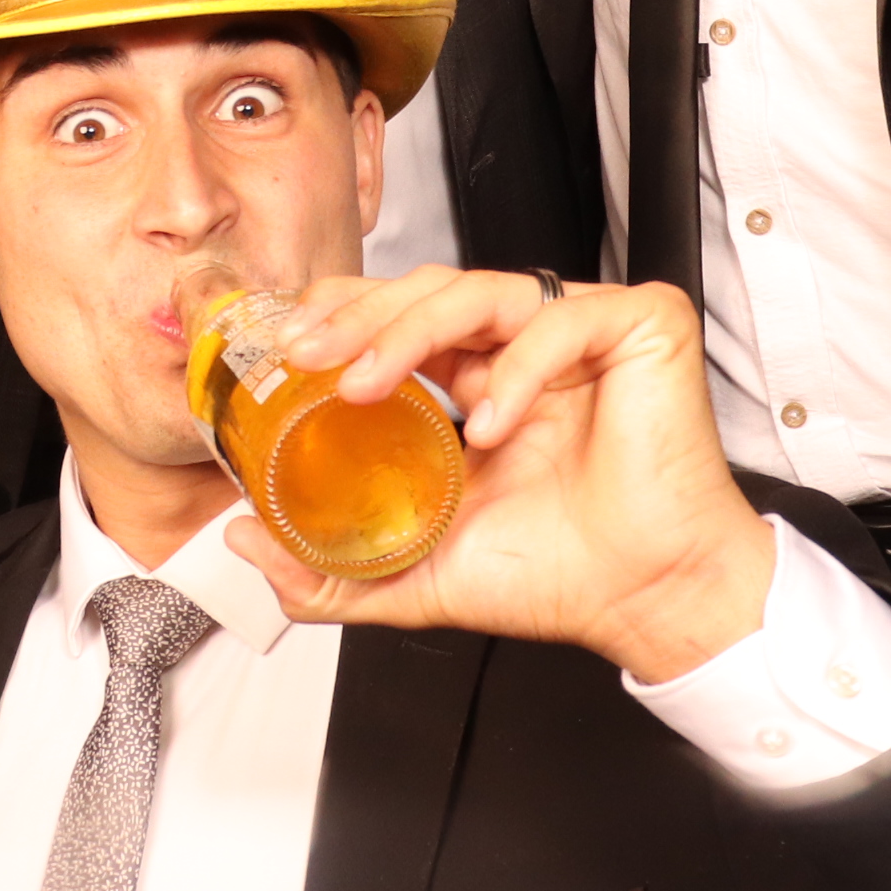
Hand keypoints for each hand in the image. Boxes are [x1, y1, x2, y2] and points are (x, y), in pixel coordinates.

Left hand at [222, 268, 778, 685]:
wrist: (647, 601)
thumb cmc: (558, 576)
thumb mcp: (414, 575)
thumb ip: (328, 569)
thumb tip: (242, 541)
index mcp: (476, 381)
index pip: (397, 316)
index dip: (339, 314)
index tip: (284, 345)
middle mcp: (523, 345)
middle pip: (425, 290)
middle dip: (355, 314)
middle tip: (306, 351)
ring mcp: (580, 331)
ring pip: (477, 289)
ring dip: (408, 330)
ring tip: (366, 383)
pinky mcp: (640, 326)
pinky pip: (561, 320)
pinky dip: (517, 368)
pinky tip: (493, 425)